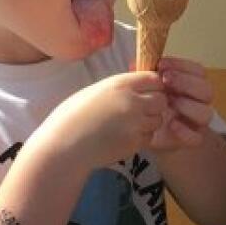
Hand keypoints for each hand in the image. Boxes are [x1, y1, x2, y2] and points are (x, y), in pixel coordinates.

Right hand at [43, 71, 168, 168]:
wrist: (63, 146)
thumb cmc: (72, 117)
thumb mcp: (96, 91)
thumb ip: (120, 88)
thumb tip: (139, 86)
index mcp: (120, 84)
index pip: (154, 78)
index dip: (153, 85)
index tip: (147, 92)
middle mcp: (132, 101)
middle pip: (161, 99)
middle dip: (155, 104)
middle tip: (141, 111)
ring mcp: (136, 123)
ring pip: (158, 119)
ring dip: (149, 122)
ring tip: (130, 125)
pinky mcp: (135, 142)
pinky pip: (149, 136)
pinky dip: (142, 137)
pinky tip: (125, 137)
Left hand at [148, 57, 214, 151]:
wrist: (148, 134)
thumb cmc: (150, 105)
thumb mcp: (146, 89)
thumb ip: (144, 76)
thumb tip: (133, 64)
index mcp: (192, 85)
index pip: (198, 71)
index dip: (183, 65)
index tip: (162, 64)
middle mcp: (199, 102)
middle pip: (206, 90)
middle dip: (187, 82)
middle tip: (166, 80)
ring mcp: (197, 122)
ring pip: (206, 113)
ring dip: (189, 105)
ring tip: (170, 102)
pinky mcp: (193, 139)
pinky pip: (197, 137)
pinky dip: (186, 131)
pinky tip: (171, 124)